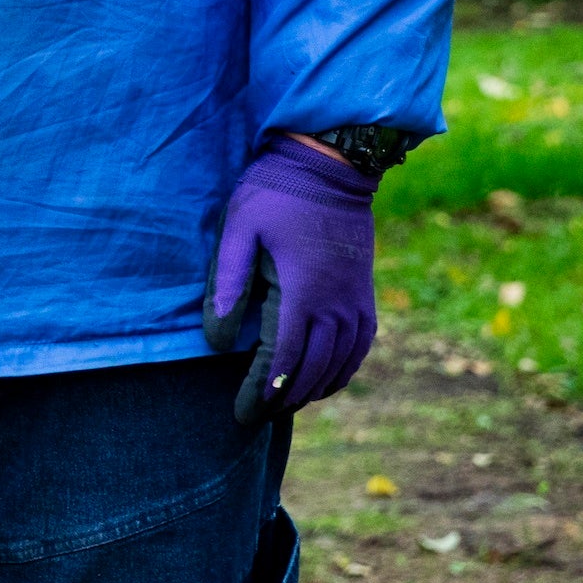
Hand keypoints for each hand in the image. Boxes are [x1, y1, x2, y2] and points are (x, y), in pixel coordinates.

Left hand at [204, 132, 380, 424]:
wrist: (330, 165)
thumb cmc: (275, 192)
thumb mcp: (239, 228)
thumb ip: (227, 283)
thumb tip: (218, 340)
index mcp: (301, 291)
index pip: (282, 359)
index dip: (262, 391)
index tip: (243, 413)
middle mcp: (335, 304)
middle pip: (312, 369)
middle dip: (284, 398)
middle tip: (256, 417)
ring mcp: (355, 301)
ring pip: (340, 363)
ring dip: (313, 389)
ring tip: (284, 405)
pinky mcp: (364, 294)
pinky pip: (360, 346)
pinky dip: (343, 370)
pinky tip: (325, 380)